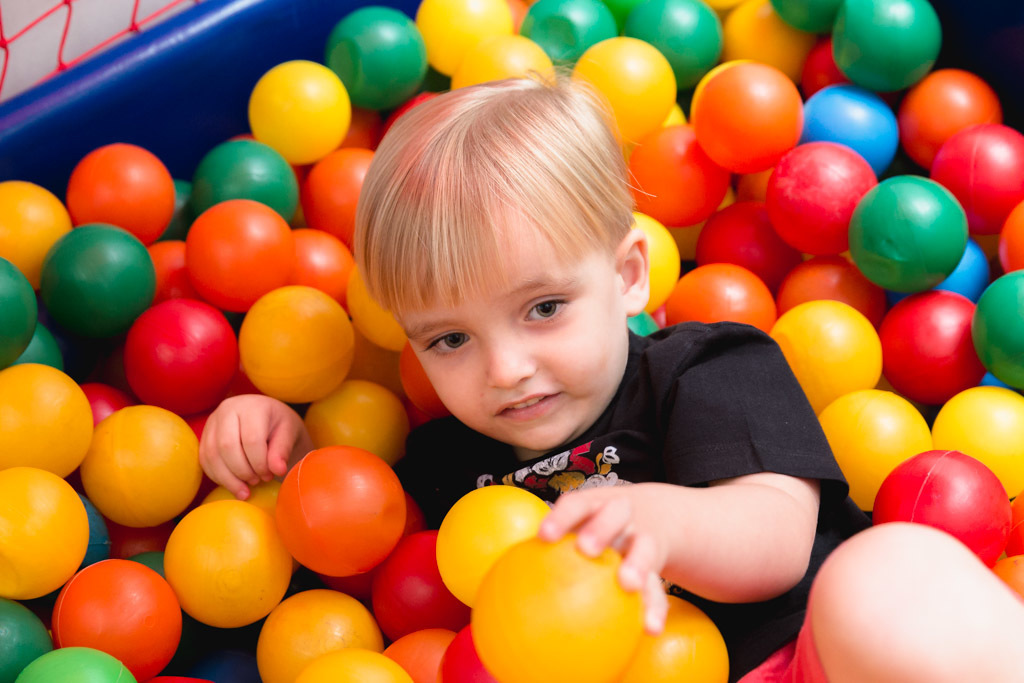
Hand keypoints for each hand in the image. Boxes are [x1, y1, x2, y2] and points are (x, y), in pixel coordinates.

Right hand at [198, 394, 310, 499]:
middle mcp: (228, 409)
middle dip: (243, 471)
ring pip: (212, 455)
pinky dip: (218, 477)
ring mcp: (212, 422)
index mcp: (252, 406)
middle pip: (227, 446)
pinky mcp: (204, 436)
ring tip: (246, 489)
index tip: (270, 475)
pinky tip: (234, 485)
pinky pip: (205, 460)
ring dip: (228, 478)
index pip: (251, 439)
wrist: (266, 418)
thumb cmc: (280, 426)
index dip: (259, 463)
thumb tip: (278, 470)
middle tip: (257, 481)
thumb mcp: (289, 433)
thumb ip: (283, 451)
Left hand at [537, 488, 669, 634]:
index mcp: (595, 504)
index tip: (544, 535)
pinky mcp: (658, 562)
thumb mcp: (580, 523)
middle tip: (585, 549)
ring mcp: (642, 536)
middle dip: (600, 529)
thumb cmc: (597, 525)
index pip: (576, 504)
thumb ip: (548, 545)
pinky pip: (658, 584)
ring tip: (627, 584)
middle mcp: (621, 515)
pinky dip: (655, 606)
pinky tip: (649, 629)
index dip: (561, 517)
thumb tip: (497, 579)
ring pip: (644, 545)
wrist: (659, 513)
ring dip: (636, 563)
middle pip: (614, 514)